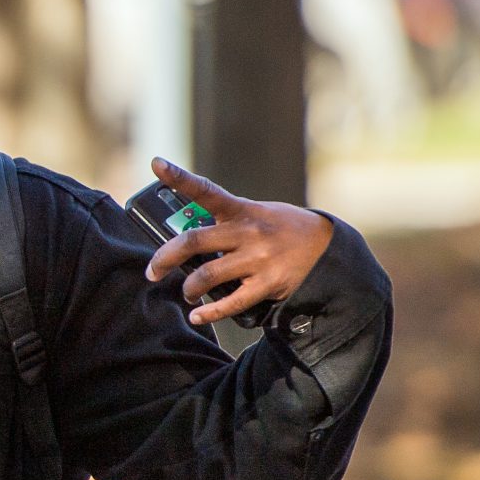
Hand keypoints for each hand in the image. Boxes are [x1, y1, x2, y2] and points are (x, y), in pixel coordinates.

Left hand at [142, 158, 335, 326]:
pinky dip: (210, 312)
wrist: (326, 246)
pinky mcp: (268, 283)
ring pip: (207, 275)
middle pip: (193, 241)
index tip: (156, 164)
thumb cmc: (281, 229)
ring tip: (188, 292)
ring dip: (190, 288)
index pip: (206, 191)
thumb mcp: (257, 214)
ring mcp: (258, 258)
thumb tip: (188, 246)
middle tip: (153, 271)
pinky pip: (232, 302)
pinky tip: (198, 315)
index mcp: (241, 210)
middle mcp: (248, 232)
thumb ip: (226, 223)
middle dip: (165, 258)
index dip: (179, 177)